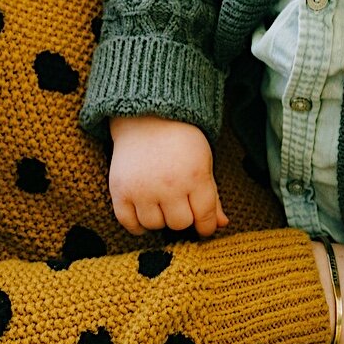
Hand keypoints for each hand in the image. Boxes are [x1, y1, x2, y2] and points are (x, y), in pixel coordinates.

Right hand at [106, 115, 227, 236]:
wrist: (146, 117)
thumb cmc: (181, 140)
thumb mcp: (203, 162)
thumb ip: (212, 196)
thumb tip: (223, 224)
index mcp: (195, 176)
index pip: (205, 217)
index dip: (206, 226)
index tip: (204, 225)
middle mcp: (169, 185)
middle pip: (179, 224)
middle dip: (182, 216)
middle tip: (179, 202)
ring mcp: (142, 189)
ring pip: (154, 225)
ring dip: (160, 218)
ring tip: (161, 202)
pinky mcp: (120, 191)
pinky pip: (129, 223)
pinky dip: (137, 225)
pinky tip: (145, 213)